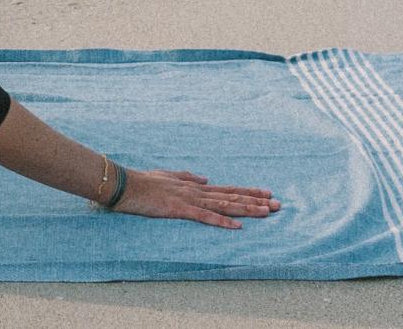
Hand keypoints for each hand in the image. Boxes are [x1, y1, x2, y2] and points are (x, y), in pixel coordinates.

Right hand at [109, 167, 279, 228]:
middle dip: (256, 201)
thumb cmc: (143, 182)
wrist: (124, 185)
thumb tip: (206, 178)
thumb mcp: (167, 176)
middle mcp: (196, 191)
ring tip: (266, 212)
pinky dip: (222, 221)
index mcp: (194, 186)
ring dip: (246, 209)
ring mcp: (189, 200)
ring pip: (224, 205)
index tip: (267, 193)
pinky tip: (237, 226)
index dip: (248, 192)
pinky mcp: (179, 210)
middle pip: (232, 196)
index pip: (227, 190)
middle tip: (278, 204)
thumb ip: (187, 177)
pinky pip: (204, 217)